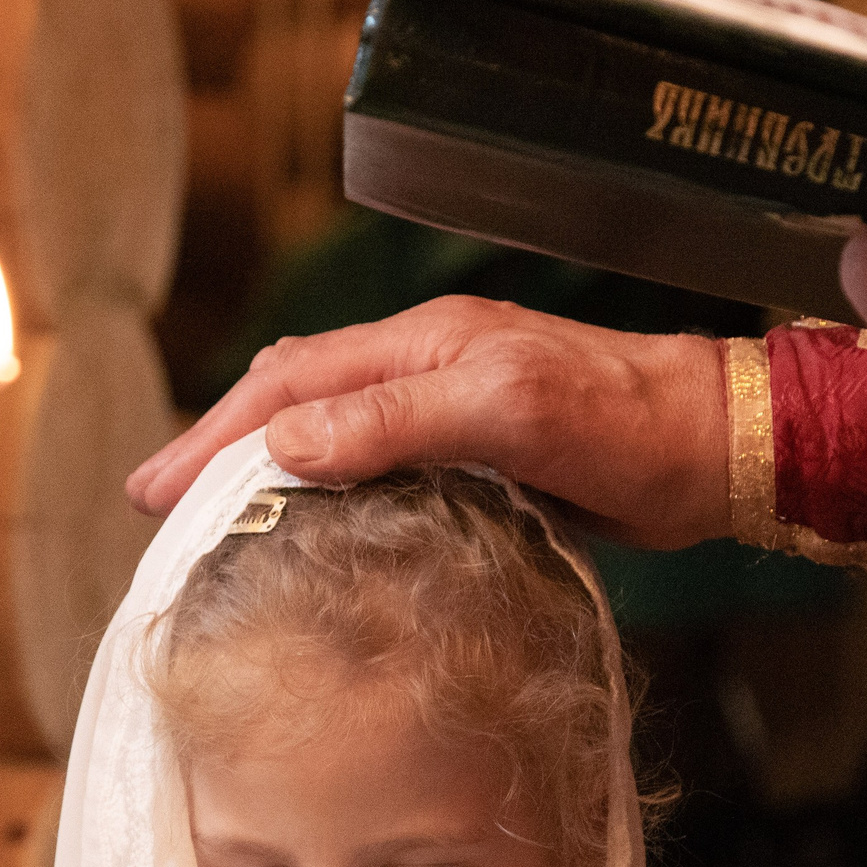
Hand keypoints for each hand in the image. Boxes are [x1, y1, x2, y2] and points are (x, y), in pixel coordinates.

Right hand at [128, 297, 727, 548]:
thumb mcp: (505, 412)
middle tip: (154, 503)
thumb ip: (397, 420)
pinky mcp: (480, 452)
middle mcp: (426, 366)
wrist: (713, 447)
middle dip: (218, 445)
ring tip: (210, 510)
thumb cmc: (624, 425)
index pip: (288, 383)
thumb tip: (286, 440)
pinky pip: (376, 461)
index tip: (155, 489)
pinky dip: (323, 485)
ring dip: (263, 463)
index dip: (216, 435)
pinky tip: (311, 523)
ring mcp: (451, 406)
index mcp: (421, 344)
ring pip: (329, 425)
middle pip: (293, 396)